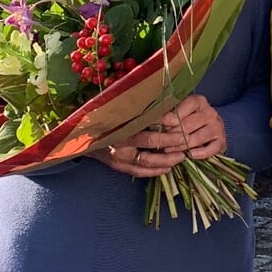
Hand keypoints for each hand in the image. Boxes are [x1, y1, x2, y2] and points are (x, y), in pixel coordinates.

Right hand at [91, 95, 226, 178]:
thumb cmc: (109, 119)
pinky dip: (154, 171)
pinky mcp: (117, 166)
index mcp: (123, 120)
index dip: (166, 121)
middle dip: (172, 141)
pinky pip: (139, 171)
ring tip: (182, 157)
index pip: (149, 120)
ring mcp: (118, 154)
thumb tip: (166, 100)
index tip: (181, 120)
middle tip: (187, 140)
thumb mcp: (123, 108)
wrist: (84, 136)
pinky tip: (167, 169)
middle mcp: (120, 138)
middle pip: (151, 140)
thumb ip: (142, 106)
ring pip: (147, 160)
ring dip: (166, 159)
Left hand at [130, 95, 228, 159]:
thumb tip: (148, 118)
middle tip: (159, 143)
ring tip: (167, 151)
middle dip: (171, 136)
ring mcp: (217, 127)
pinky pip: (208, 150)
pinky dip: (196, 154)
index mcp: (198, 101)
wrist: (211, 130)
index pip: (181, 109)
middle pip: (187, 125)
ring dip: (180, 147)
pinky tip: (187, 156)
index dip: (166, 120)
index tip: (154, 126)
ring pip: (195, 139)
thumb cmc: (188, 121)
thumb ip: (168, 115)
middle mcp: (210, 112)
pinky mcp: (222, 142)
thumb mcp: (179, 113)